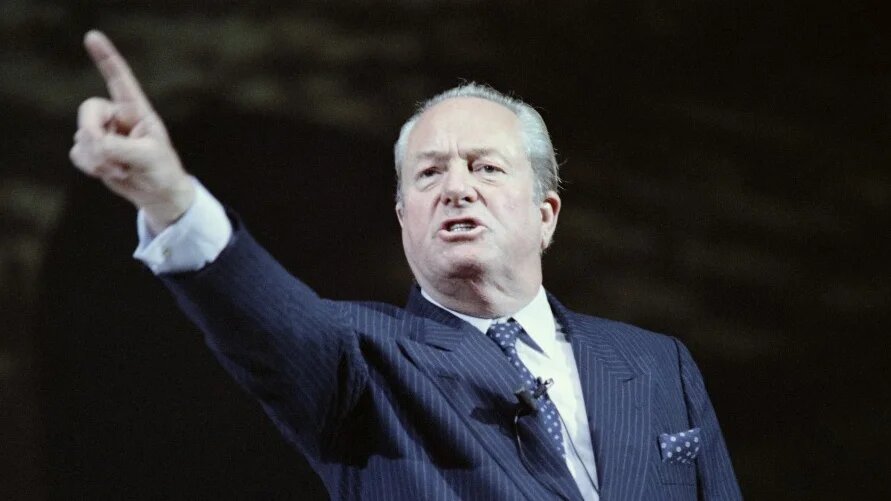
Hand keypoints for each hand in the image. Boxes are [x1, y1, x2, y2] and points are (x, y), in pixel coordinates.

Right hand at [70, 30, 193, 233]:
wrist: (158, 193)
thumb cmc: (161, 169)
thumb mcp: (149, 157)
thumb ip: (122, 147)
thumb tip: (95, 144)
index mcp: (136, 110)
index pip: (119, 79)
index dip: (106, 57)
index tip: (93, 36)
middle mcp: (116, 117)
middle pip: (87, 110)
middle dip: (91, 132)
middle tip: (105, 153)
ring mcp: (103, 133)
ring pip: (81, 137)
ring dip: (98, 158)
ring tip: (123, 169)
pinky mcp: (93, 150)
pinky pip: (78, 153)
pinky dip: (92, 167)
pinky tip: (113, 173)